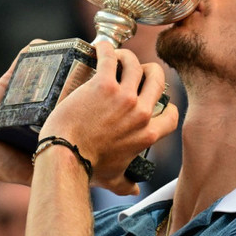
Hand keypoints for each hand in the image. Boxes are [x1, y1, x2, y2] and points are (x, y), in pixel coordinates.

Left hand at [39, 42, 178, 194]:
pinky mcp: (103, 84)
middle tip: (137, 70)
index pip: (171, 114)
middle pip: (158, 80)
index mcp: (147, 134)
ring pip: (136, 64)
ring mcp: (123, 97)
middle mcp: (140, 113)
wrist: (65, 156)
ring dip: (127, 57)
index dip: (166, 103)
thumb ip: (127, 184)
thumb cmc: (87, 168)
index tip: (155, 97)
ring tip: (117, 57)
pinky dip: (106, 48)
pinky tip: (101, 46)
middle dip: (150, 71)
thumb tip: (134, 190)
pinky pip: (110, 56)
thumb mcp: (114, 178)